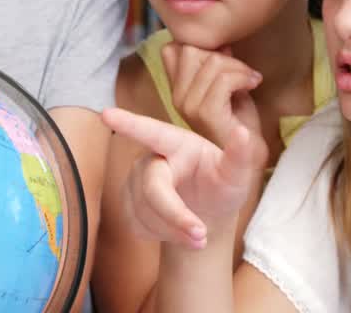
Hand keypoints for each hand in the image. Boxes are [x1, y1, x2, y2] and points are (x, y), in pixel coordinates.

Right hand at [102, 108, 266, 249]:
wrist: (207, 214)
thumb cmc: (222, 186)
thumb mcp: (237, 174)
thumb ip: (239, 155)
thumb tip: (243, 132)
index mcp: (176, 143)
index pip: (151, 132)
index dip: (129, 123)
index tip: (107, 114)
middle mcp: (151, 159)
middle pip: (152, 187)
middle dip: (175, 214)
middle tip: (201, 236)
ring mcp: (135, 182)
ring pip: (143, 210)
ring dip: (174, 230)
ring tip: (199, 237)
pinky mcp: (128, 205)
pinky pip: (137, 224)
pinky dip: (163, 235)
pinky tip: (178, 232)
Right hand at [162, 43, 261, 146]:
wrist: (249, 156)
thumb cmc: (239, 121)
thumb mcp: (226, 85)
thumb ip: (217, 66)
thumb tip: (221, 45)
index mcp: (177, 89)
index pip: (174, 49)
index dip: (202, 47)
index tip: (225, 60)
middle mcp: (176, 96)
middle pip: (190, 49)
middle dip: (222, 55)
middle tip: (242, 71)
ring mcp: (187, 105)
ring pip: (211, 62)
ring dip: (238, 67)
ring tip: (250, 79)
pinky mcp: (205, 114)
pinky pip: (223, 80)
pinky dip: (243, 77)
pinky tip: (253, 84)